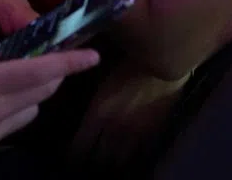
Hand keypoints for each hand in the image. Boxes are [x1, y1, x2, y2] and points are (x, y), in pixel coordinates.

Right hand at [0, 21, 99, 174]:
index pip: (39, 72)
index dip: (70, 63)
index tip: (93, 56)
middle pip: (43, 92)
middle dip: (53, 74)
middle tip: (47, 58)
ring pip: (30, 112)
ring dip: (32, 95)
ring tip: (11, 80)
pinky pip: (10, 128)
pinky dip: (10, 113)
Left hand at [69, 60, 189, 173]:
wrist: (161, 64)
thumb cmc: (129, 64)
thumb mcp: (104, 80)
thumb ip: (94, 99)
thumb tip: (85, 109)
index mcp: (100, 112)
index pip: (82, 142)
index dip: (75, 151)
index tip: (71, 155)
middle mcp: (114, 127)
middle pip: (98, 155)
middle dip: (90, 161)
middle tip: (84, 166)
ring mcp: (134, 133)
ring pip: (118, 159)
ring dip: (109, 163)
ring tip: (104, 167)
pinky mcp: (151, 133)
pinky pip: (137, 154)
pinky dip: (129, 160)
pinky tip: (124, 162)